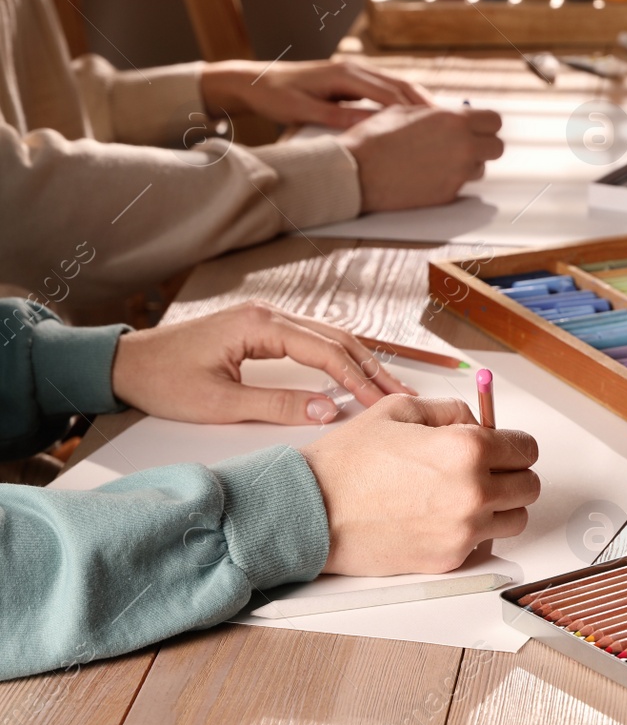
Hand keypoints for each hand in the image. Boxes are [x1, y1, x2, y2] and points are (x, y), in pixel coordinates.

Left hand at [111, 301, 413, 423]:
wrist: (125, 364)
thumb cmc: (163, 381)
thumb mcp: (219, 403)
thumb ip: (277, 405)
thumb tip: (328, 410)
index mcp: (259, 326)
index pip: (326, 351)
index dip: (359, 379)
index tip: (383, 403)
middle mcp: (268, 314)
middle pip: (337, 338)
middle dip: (372, 368)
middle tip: (402, 394)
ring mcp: (266, 318)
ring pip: (329, 336)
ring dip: (360, 362)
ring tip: (388, 386)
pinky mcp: (261, 329)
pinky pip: (312, 339)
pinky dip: (339, 357)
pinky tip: (354, 373)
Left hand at [200, 59, 432, 128]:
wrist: (255, 81)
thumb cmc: (275, 96)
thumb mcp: (303, 110)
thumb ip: (337, 118)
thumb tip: (369, 127)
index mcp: (344, 74)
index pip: (390, 92)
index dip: (415, 109)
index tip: (436, 125)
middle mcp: (353, 68)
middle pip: (400, 86)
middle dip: (426, 105)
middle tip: (451, 124)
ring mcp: (354, 72)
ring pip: (396, 86)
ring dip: (418, 102)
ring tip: (441, 121)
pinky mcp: (351, 80)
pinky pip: (385, 90)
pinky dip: (404, 102)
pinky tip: (415, 116)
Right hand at [301, 396, 539, 575]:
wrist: (310, 511)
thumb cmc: (348, 462)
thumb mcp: (400, 411)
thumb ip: (450, 411)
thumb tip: (477, 420)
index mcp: (467, 449)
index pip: (527, 449)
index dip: (514, 445)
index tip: (503, 447)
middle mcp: (473, 492)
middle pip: (529, 487)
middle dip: (512, 475)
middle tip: (487, 471)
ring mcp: (463, 531)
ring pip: (515, 519)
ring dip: (500, 507)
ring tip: (466, 496)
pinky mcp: (448, 559)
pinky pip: (482, 543)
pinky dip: (472, 531)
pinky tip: (440, 517)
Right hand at [339, 105, 504, 211]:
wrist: (355, 172)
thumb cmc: (375, 138)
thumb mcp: (405, 111)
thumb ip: (436, 114)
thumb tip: (452, 115)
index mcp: (453, 121)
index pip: (494, 120)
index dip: (485, 123)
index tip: (476, 126)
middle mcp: (462, 147)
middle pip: (496, 147)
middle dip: (484, 144)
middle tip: (467, 144)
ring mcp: (457, 173)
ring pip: (480, 168)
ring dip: (468, 164)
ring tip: (442, 160)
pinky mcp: (448, 194)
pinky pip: (461, 185)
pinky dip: (451, 180)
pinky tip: (430, 174)